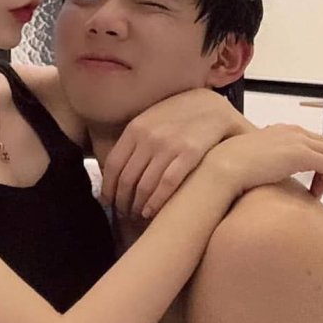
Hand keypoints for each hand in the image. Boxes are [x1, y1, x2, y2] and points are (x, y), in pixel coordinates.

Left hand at [101, 89, 251, 218]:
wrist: (215, 106)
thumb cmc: (180, 116)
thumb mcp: (151, 120)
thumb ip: (134, 141)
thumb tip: (113, 170)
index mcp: (135, 128)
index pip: (113, 165)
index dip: (108, 188)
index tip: (107, 201)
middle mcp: (149, 137)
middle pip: (127, 178)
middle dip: (122, 201)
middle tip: (123, 213)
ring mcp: (169, 145)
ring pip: (144, 185)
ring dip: (137, 205)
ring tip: (137, 215)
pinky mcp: (191, 153)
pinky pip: (167, 184)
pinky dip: (156, 202)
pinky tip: (152, 212)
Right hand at [204, 124, 322, 198]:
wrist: (224, 166)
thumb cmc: (231, 165)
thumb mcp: (253, 157)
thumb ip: (267, 158)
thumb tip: (270, 171)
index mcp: (282, 130)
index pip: (315, 141)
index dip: (318, 160)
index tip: (311, 178)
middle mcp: (294, 132)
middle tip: (317, 186)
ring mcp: (299, 141)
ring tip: (315, 191)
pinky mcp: (302, 154)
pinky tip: (313, 193)